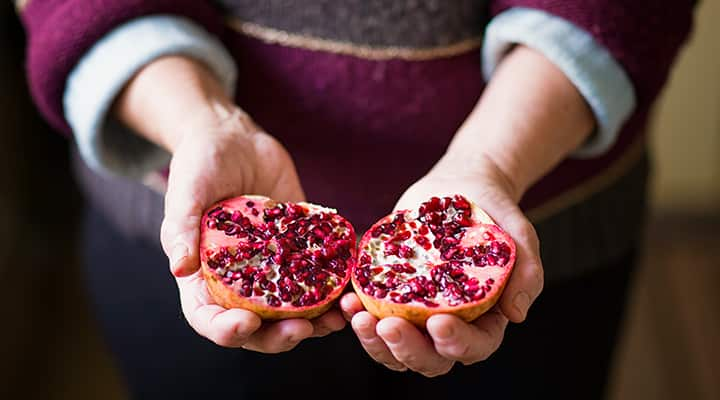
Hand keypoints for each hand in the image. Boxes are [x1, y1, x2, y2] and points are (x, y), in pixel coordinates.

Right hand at [115, 57, 345, 350]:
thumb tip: (180, 269)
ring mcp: (272, 269)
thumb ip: (182, 228)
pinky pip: (317, 277)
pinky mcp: (298, 250)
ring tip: (336, 320)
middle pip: (258, 327)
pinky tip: (351, 287)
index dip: (227, 331)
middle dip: (279, 335)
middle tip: (301, 330)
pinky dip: (334, 287)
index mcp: (204, 277)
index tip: (247, 324)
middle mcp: (240, 282)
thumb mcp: (186, 193)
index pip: (210, 318)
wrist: (235, 139)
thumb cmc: (199, 165)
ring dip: (315, 321)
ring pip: (293, 310)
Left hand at [341, 155, 543, 375]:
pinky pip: (371, 316)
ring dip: (373, 340)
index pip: (473, 346)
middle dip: (406, 348)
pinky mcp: (389, 295)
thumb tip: (516, 315)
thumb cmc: (495, 215)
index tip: (438, 321)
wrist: (462, 188)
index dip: (456, 342)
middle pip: (428, 359)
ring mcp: (415, 314)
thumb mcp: (520, 237)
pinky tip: (347, 298)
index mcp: (484, 320)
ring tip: (358, 316)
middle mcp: (448, 325)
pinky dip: (356, 313)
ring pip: (393, 348)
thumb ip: (527, 273)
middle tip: (388, 325)